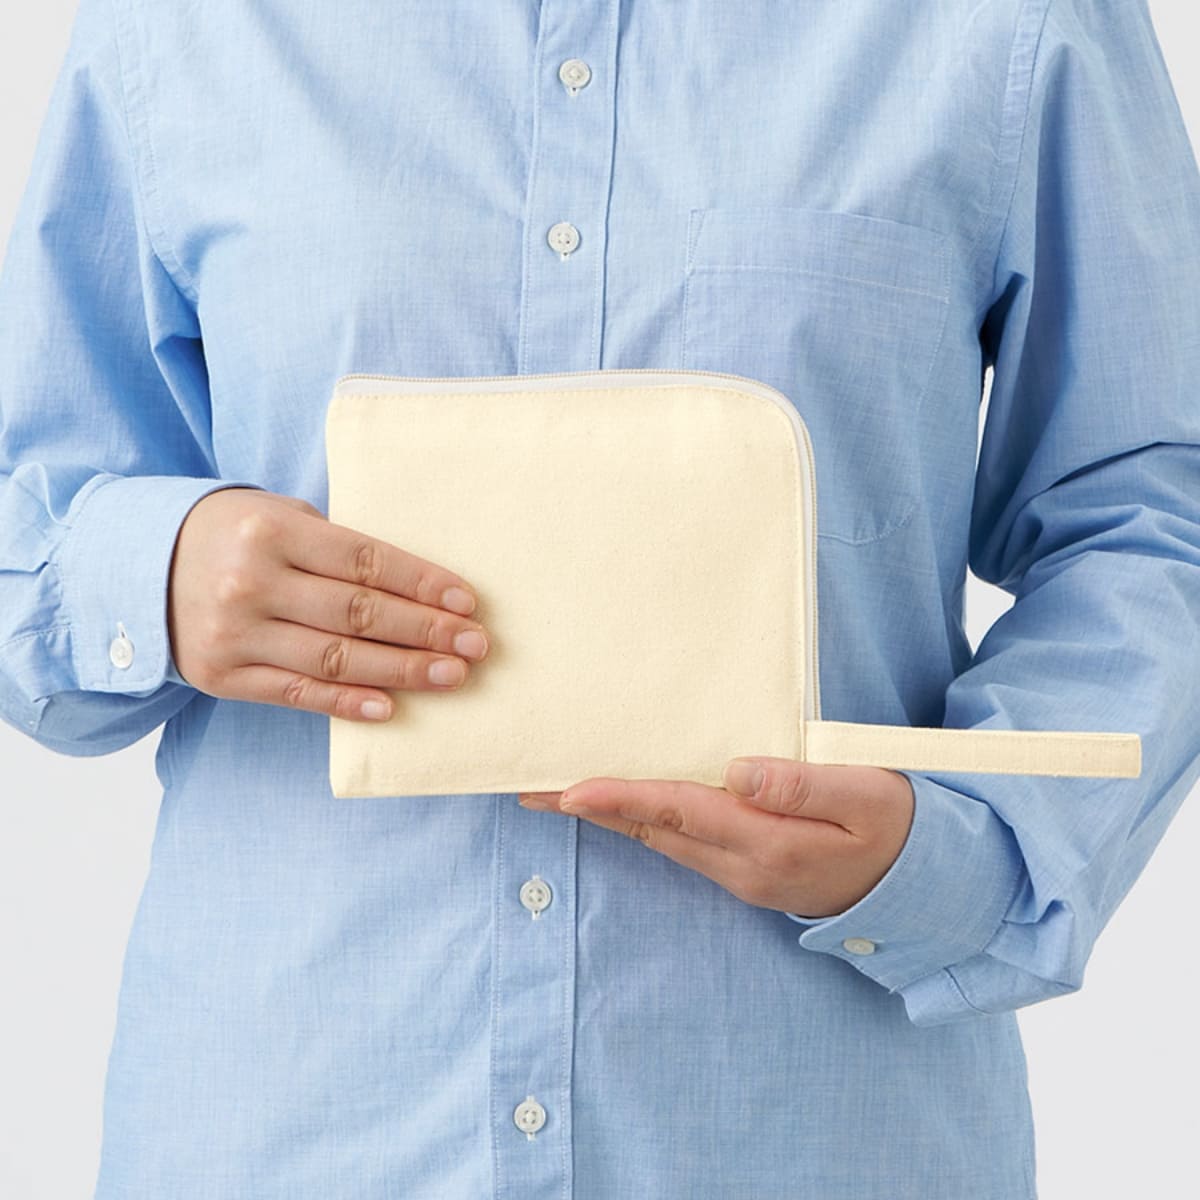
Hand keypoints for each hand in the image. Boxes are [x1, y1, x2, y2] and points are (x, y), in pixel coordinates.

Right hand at [166, 488, 490, 720]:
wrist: (140, 567)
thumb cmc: (234, 536)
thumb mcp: (279, 517)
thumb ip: (336, 546)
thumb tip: (418, 586)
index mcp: (271, 532)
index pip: (365, 561)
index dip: (422, 583)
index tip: (468, 602)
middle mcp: (251, 582)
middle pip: (358, 614)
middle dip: (426, 631)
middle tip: (476, 646)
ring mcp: (234, 634)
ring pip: (335, 659)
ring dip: (402, 671)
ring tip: (452, 676)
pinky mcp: (222, 676)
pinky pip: (297, 694)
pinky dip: (346, 703)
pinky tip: (390, 708)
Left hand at [519, 758, 914, 917]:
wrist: (921, 887)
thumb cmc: (896, 827)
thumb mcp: (865, 796)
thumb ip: (800, 784)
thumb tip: (736, 772)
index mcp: (768, 843)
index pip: (678, 812)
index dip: (619, 799)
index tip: (567, 789)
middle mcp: (742, 867)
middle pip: (652, 830)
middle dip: (590, 809)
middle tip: (530, 788)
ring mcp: (740, 875)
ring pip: (660, 841)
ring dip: (609, 817)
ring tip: (558, 793)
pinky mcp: (745, 872)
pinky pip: (679, 845)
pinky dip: (642, 823)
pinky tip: (622, 807)